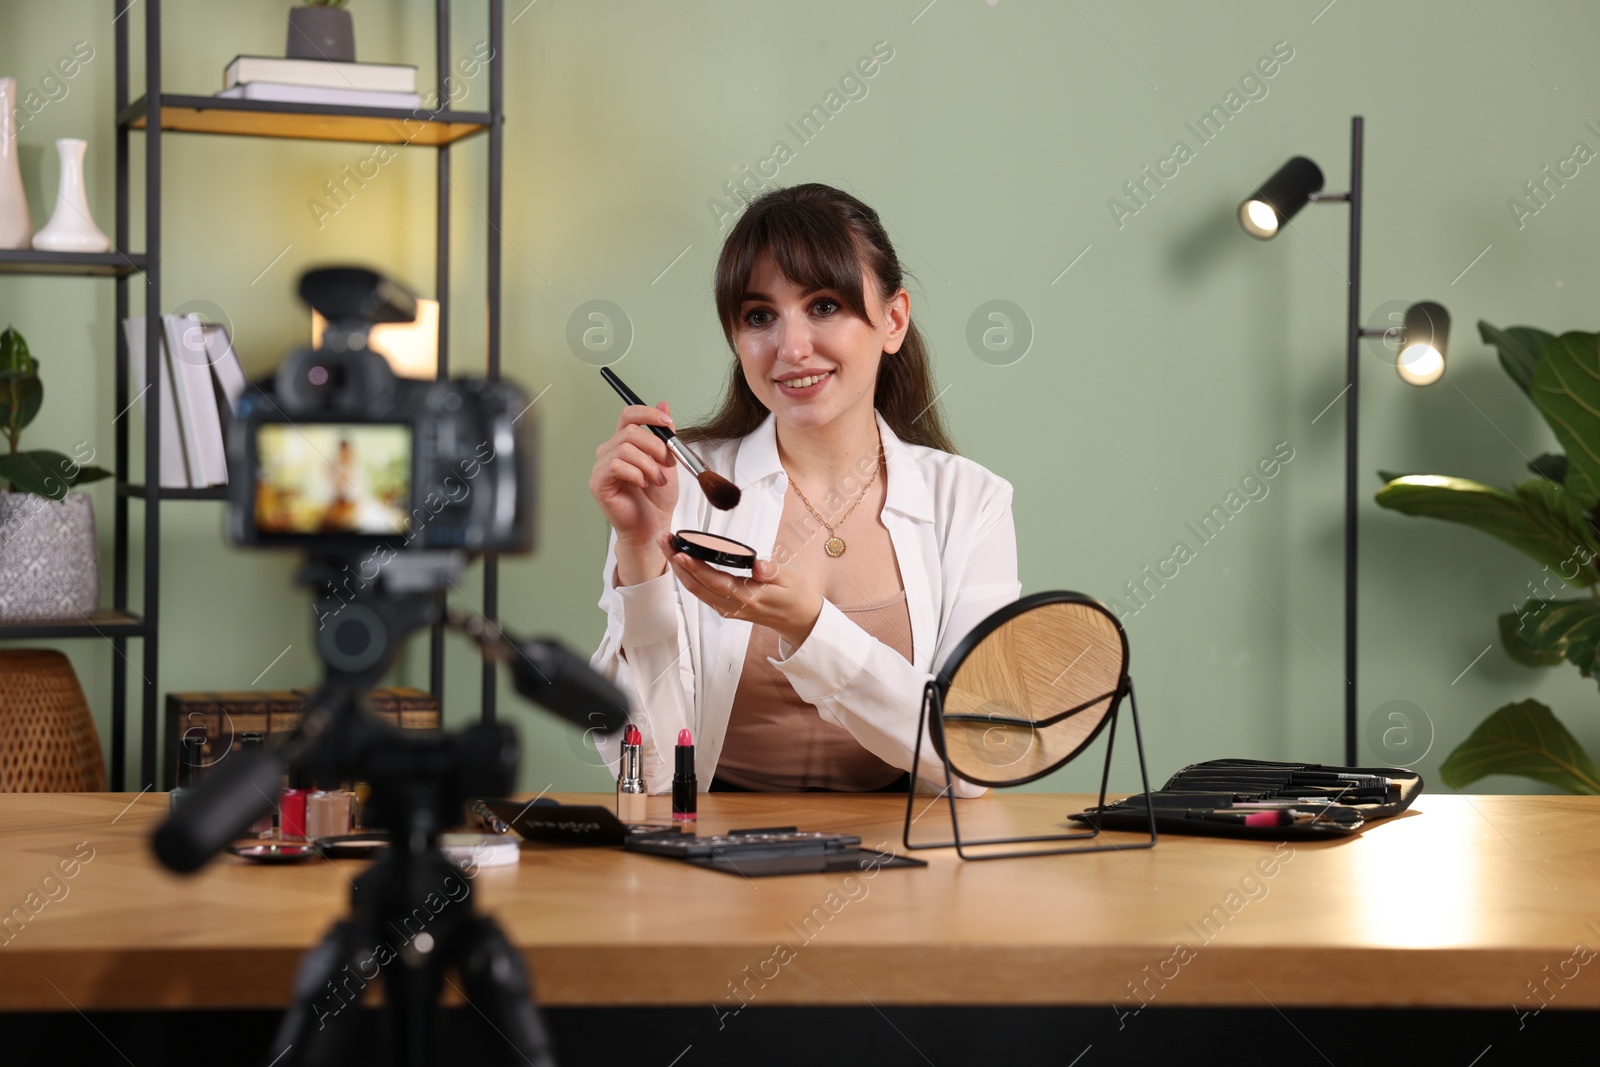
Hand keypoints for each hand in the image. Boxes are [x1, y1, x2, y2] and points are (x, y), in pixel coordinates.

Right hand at [589, 402, 678, 585]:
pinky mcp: (598, 482)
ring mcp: (602, 467)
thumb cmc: (657, 500)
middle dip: (656, 447)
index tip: (667, 423)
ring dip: (649, 464)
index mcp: (625, 443)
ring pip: (626, 448)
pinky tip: (643, 485)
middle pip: (630, 431)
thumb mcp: (668, 462)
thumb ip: (665, 435)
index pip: (628, 415)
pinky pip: (616, 466)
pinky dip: (636, 474)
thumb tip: (664, 405)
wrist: (653, 527)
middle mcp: (610, 451)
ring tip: (657, 480)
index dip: (648, 414)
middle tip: (668, 464)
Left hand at [661, 534, 823, 648]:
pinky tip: (681, 563)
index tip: (680, 552)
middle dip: (677, 563)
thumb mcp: (792, 578)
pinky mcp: (726, 608)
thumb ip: (774, 571)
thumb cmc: (795, 595)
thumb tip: (760, 566)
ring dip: (678, 569)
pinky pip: (701, 593)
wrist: (799, 619)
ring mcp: (728, 609)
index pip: (716, 581)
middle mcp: (734, 606)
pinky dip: (687, 577)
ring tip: (667, 547)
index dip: (695, 567)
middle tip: (664, 541)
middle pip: (697, 586)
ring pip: (696, 591)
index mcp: (749, 597)